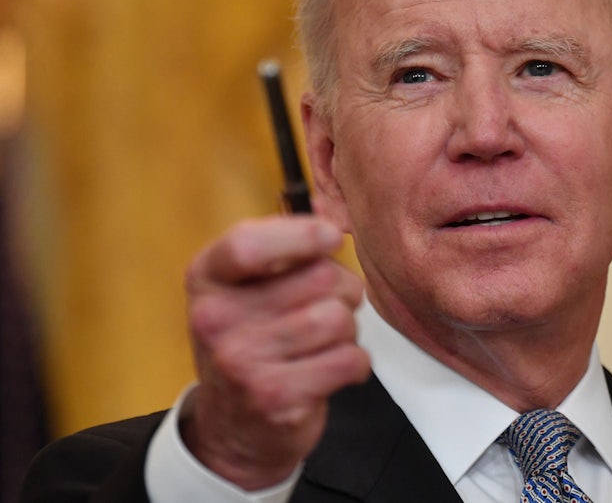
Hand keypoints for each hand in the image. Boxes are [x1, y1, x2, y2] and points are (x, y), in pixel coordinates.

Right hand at [181, 215, 369, 489]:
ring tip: (325, 342)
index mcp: (207, 278)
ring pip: (338, 318)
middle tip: (327, 308)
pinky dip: (355, 363)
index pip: (248, 243)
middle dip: (342, 289)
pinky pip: (349, 359)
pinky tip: (331, 369)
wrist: (231, 430)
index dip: (301, 234)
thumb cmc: (250, 343)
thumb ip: (280, 252)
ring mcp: (242, 361)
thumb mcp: (243, 289)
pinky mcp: (275, 398)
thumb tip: (330, 229)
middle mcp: (216, 318)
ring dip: (348, 329)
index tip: (331, 236)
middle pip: (320, 277)